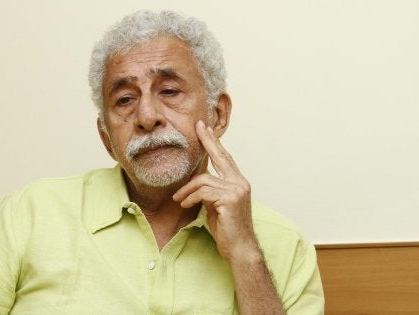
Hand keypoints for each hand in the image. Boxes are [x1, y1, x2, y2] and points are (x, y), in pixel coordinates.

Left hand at [173, 120, 258, 261]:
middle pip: (221, 156)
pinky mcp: (230, 199)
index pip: (225, 158)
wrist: (240, 249)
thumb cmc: (228, 230)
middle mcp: (240, 183)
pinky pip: (203, 192)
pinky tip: (184, 205)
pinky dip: (190, 198)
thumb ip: (211, 191)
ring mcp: (237, 190)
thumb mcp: (216, 206)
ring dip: (186, 190)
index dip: (214, 142)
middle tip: (198, 127)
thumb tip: (198, 183)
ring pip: (203, 180)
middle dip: (208, 140)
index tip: (205, 128)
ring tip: (178, 199)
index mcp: (238, 182)